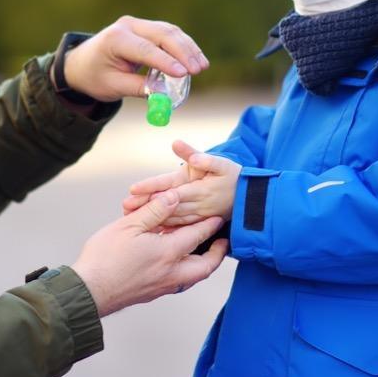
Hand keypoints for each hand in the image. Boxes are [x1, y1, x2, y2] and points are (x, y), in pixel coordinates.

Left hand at [61, 16, 208, 102]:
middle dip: (183, 52)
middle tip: (198, 70)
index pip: (145, 49)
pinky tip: (195, 58)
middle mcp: (127, 26)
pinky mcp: (146, 28)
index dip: (166, 61)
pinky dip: (183, 46)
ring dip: (188, 48)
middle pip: (162, 34)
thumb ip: (138, 89)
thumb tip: (164, 96)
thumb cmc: (95, 76)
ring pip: (169, 31)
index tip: (184, 74)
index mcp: (115, 39)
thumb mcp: (112, 87)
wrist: (82, 63)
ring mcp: (137, 24)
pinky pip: (168, 34)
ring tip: (202, 66)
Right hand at [71, 189, 228, 317]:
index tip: (219, 216)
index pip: (197, 235)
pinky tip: (178, 263)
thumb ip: (153, 211)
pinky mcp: (153, 293)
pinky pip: (180, 282)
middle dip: (217, 253)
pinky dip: (187, 271)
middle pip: (206, 265)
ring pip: (193, 277)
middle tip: (222, 242)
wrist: (89, 292)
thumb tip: (173, 197)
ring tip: (204, 252)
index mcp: (168, 253)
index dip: (209, 224)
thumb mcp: (128, 226)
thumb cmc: (104, 258)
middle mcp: (171, 273)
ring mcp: (163, 286)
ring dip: (203, 264)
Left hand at [122, 140, 240, 226]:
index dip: (152, 189)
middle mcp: (197, 205)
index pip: (171, 189)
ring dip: (152, 219)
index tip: (133, 189)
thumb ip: (201, 157)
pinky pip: (181, 228)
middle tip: (126, 207)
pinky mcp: (199, 223)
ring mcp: (198, 216)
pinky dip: (166, 229)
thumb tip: (179, 145)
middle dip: (146, 206)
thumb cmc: (235, 177)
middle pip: (167, 206)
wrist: (251, 199)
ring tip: (132, 218)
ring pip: (172, 219)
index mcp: (199, 189)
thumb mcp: (221, 162)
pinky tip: (152, 231)